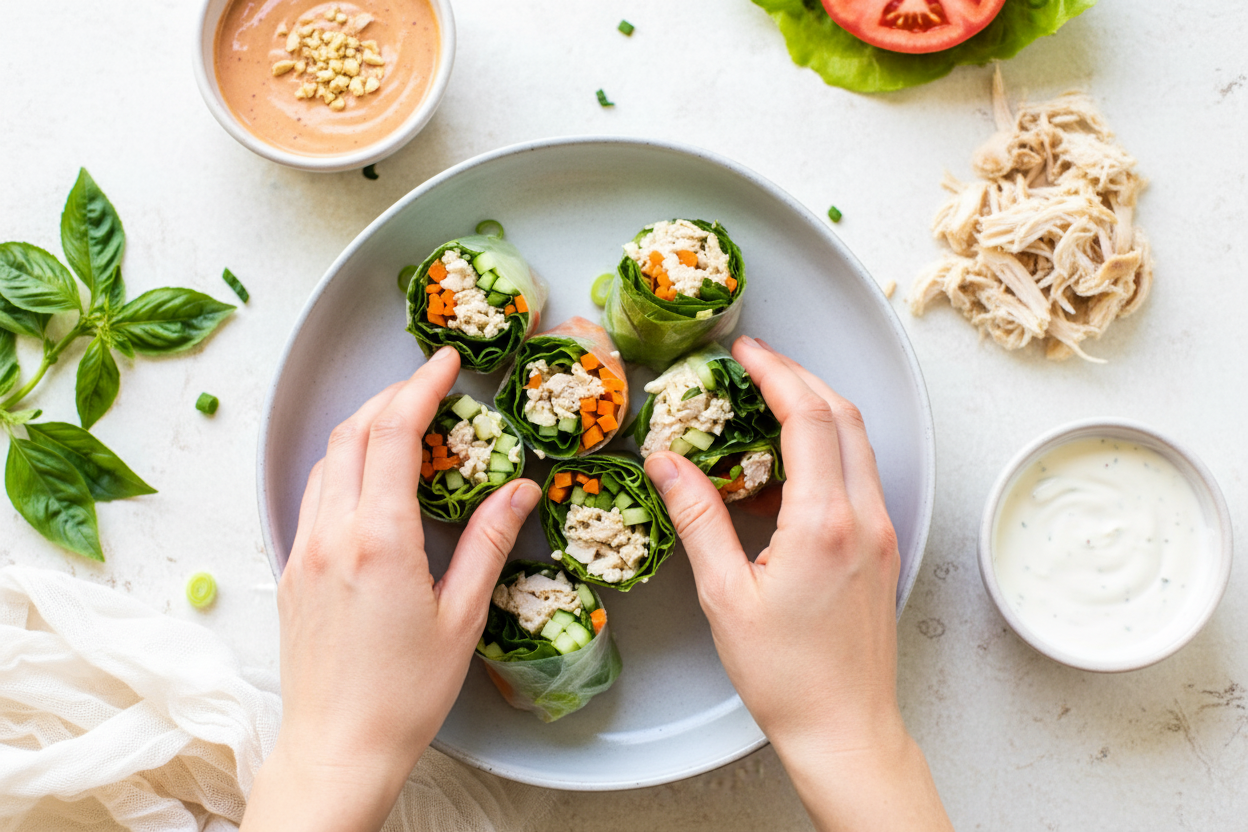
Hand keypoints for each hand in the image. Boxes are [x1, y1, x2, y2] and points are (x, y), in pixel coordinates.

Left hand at [242, 347, 541, 831]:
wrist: (337, 747)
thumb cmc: (406, 693)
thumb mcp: (463, 616)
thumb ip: (489, 542)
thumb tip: (519, 488)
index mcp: (379, 539)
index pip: (394, 433)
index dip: (421, 386)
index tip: (446, 363)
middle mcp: (332, 533)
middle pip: (352, 431)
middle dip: (391, 395)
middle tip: (430, 386)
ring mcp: (304, 549)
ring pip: (327, 460)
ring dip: (363, 428)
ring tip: (405, 427)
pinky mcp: (291, 569)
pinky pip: (314, 495)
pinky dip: (344, 466)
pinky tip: (372, 481)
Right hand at [644, 336, 950, 831]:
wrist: (845, 728)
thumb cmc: (786, 675)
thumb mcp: (725, 595)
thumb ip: (697, 519)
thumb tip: (666, 463)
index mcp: (824, 523)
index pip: (808, 418)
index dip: (776, 373)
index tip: (746, 351)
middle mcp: (864, 518)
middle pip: (843, 416)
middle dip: (801, 377)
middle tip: (756, 364)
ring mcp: (880, 532)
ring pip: (857, 443)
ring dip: (817, 411)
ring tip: (766, 403)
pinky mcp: (881, 549)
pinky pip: (857, 478)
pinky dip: (825, 452)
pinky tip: (783, 470)